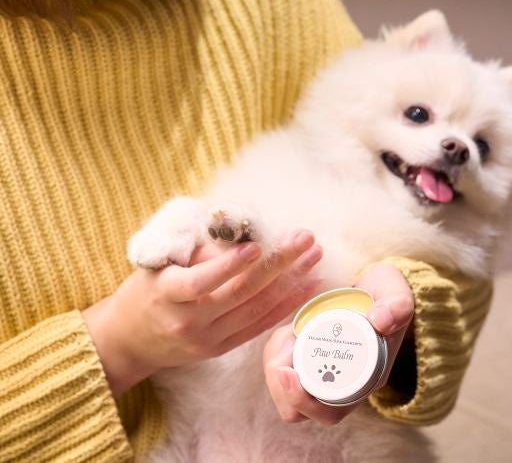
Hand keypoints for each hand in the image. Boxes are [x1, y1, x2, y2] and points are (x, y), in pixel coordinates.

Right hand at [82, 229, 322, 396]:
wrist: (129, 339)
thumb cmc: (148, 289)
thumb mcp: (160, 264)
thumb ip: (200, 252)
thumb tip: (246, 231)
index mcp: (167, 293)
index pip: (200, 281)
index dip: (229, 265)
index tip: (256, 246)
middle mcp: (188, 320)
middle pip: (240, 293)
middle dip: (277, 264)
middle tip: (304, 239)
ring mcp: (206, 339)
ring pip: (255, 310)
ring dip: (290, 283)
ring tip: (314, 257)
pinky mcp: (220, 349)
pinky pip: (258, 326)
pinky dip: (285, 306)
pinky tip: (306, 286)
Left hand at [263, 262, 413, 424]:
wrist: (374, 286)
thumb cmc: (386, 294)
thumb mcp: (397, 293)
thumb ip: (397, 305)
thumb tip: (381, 320)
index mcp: (366, 380)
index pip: (330, 411)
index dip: (302, 400)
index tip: (286, 372)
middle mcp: (343, 385)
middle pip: (300, 409)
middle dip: (280, 385)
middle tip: (281, 351)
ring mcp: (323, 374)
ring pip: (285, 394)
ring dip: (274, 367)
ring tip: (287, 335)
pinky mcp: (306, 361)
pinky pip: (280, 374)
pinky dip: (274, 355)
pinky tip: (287, 333)